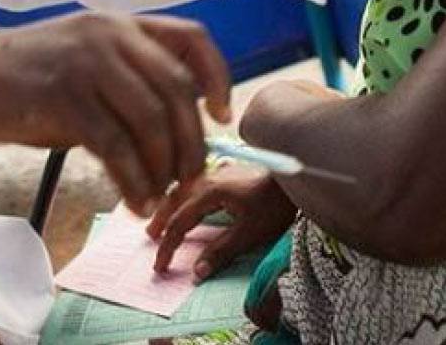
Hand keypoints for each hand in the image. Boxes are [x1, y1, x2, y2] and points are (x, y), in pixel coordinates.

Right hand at [0, 12, 231, 214]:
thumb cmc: (19, 83)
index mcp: (119, 23)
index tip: (222, 117)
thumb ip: (125, 87)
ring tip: (160, 199)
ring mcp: (85, 62)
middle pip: (179, 89)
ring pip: (152, 120)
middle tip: (191, 179)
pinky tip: (135, 202)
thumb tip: (174, 137)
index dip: (219, 77)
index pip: (192, 38)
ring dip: (164, 169)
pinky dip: (133, 181)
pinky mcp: (61, 96)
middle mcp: (108, 33)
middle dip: (192, 142)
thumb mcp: (82, 68)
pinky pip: (116, 146)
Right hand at [147, 164, 296, 279]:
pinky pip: (193, 182)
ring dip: (168, 205)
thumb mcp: (250, 233)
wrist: (294, 179)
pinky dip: (182, 195)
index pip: (179, 222)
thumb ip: (221, 252)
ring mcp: (215, 171)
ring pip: (181, 188)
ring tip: (161, 220)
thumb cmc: (274, 205)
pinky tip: (185, 198)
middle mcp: (207, 178)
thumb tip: (196, 273)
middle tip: (151, 239)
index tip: (160, 266)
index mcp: (209, 192)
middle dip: (160, 220)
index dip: (168, 246)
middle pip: (173, 199)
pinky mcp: (224, 171)